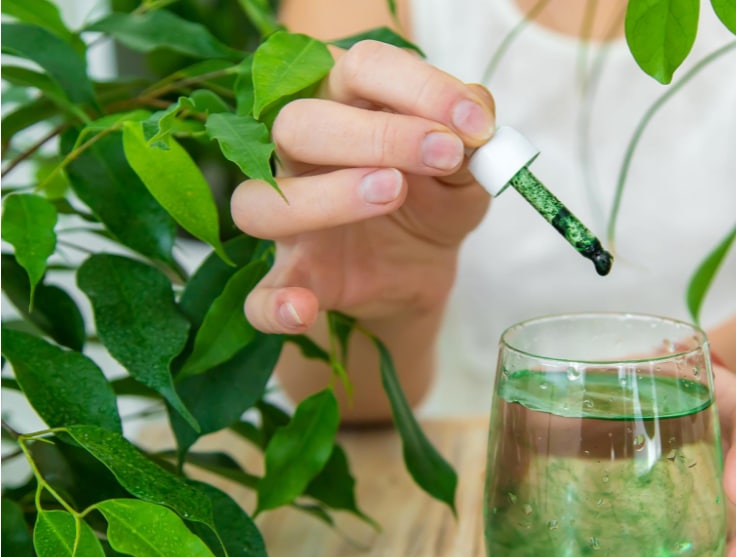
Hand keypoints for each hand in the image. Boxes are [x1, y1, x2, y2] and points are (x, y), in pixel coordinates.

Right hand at [232, 41, 495, 332]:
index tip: (473, 122)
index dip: (418, 86)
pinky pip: (259, 296)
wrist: (424, 266)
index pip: (361, 68)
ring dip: (325, 198)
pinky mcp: (295, 278)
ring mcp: (289, 220)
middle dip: (375, 135)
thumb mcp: (466, 166)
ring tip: (394, 193)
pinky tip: (303, 308)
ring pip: (260, 202)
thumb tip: (476, 109)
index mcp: (345, 104)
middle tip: (441, 154)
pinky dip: (273, 304)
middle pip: (298, 123)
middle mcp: (301, 154)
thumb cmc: (434, 197)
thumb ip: (470, 136)